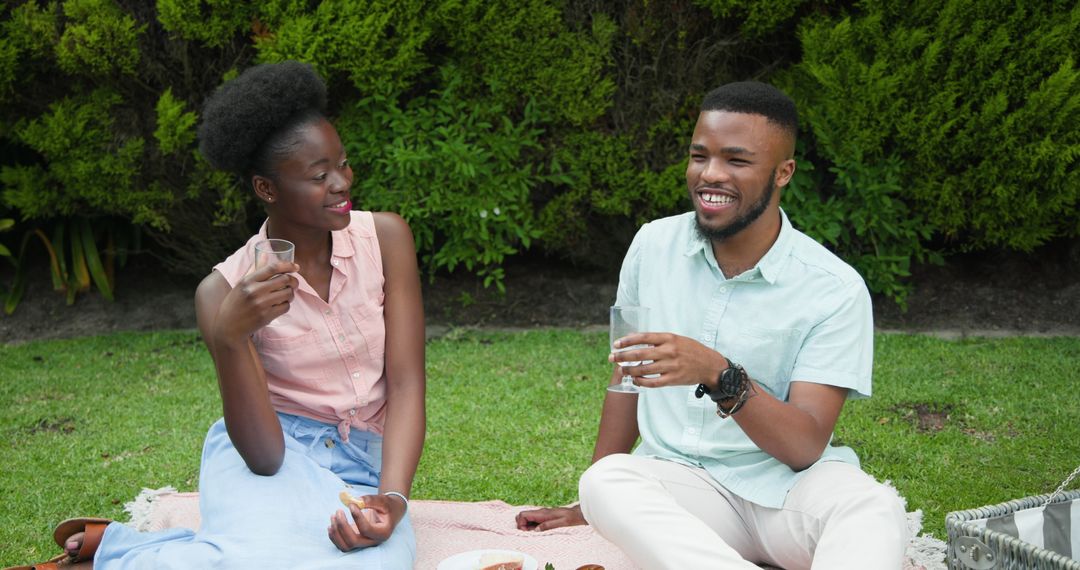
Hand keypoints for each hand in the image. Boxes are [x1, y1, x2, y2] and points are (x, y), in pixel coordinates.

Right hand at [212, 261, 298, 341]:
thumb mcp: (242, 284)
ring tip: (286, 295)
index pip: (272, 268)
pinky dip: (286, 305)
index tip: (296, 267)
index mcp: (248, 280)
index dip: (288, 265)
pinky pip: (286, 307)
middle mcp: (254, 291)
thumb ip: (255, 269)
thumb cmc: (235, 303)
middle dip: (293, 281)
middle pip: (284, 279)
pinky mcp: (266, 316)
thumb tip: (265, 253)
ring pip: (288, 293)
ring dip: (291, 294)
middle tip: (293, 283)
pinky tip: (280, 305)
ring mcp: (261, 304)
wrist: (228, 327)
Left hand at [328, 493, 405, 550]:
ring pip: (346, 546)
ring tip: (333, 516)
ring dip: (336, 533)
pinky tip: (331, 525)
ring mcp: (364, 543)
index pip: (366, 530)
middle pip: (354, 541)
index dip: (357, 517)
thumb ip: (371, 500)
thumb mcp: (383, 501)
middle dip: (343, 526)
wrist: (389, 513)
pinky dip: (334, 537)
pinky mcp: (356, 542)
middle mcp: (373, 541)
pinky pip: (342, 545)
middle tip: (338, 511)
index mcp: (383, 532)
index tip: (351, 505)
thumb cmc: (387, 506)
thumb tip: (356, 500)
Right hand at [515, 505, 585, 530]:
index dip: (521, 524)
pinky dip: (532, 527)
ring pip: (527, 518)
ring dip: (527, 527)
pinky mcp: (545, 518)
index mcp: (542, 513)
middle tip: (529, 534)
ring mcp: (542, 515)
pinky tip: (539, 532)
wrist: (579, 514)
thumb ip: (548, 525)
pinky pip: (533, 521)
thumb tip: (535, 530)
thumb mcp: (561, 523)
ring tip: (535, 534)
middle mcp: (540, 513)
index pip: (523, 515)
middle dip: (521, 525)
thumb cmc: (571, 519)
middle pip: (522, 515)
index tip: (527, 532)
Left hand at [611, 332, 725, 388]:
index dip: (627, 341)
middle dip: (622, 356)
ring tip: (621, 370)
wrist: (710, 365)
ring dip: (629, 370)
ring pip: (644, 370)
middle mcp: (669, 351)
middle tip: (612, 358)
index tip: (616, 344)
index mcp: (669, 338)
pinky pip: (652, 382)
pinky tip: (635, 380)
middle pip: (640, 354)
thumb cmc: (690, 350)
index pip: (643, 338)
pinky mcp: (673, 379)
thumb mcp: (676, 339)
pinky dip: (641, 382)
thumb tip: (634, 339)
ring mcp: (671, 366)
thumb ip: (658, 340)